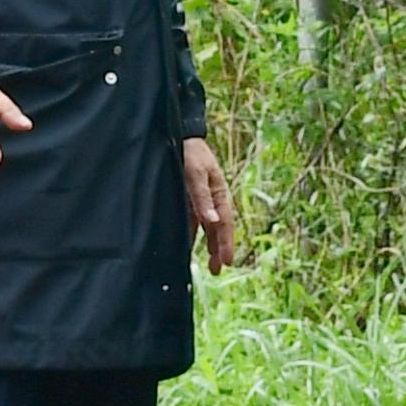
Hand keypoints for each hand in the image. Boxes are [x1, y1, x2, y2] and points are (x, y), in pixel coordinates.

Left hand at [181, 136, 238, 271]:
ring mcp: (200, 200)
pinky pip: (191, 221)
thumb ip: (202, 197)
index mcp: (219, 193)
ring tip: (209, 264)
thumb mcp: (195, 173)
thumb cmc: (190, 153)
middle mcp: (211, 199)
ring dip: (208, 245)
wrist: (178, 135)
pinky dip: (192, 234)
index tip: (227, 261)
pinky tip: (189, 246)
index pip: (224, 223)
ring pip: (206, 227)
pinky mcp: (187, 199)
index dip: (226, 242)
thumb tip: (212, 221)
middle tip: (217, 270)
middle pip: (217, 228)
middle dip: (219, 249)